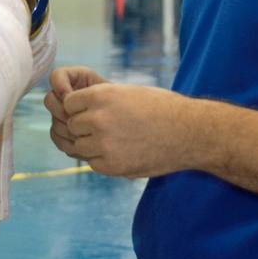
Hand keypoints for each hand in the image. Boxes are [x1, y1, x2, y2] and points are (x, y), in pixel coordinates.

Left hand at [46, 67, 191, 178]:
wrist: (188, 132)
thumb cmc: (160, 107)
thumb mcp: (126, 92)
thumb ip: (98, 101)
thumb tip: (71, 111)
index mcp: (101, 95)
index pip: (69, 103)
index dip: (79, 107)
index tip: (91, 110)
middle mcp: (98, 119)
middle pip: (71, 125)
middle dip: (83, 126)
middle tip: (103, 127)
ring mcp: (104, 145)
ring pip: (78, 146)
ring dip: (89, 144)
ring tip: (111, 139)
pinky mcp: (112, 166)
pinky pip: (91, 163)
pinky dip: (99, 158)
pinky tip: (118, 151)